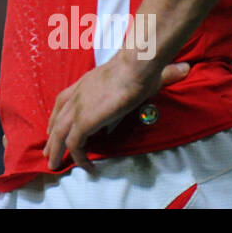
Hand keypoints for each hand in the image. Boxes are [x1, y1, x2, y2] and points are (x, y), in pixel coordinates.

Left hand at [44, 55, 189, 169]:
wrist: (136, 66)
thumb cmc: (140, 67)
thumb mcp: (141, 72)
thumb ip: (158, 74)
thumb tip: (183, 69)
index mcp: (84, 83)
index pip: (62, 100)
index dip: (56, 116)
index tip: (54, 127)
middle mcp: (77, 95)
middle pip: (56, 119)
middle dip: (50, 137)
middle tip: (49, 152)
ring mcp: (78, 108)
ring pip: (59, 135)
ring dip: (56, 150)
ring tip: (55, 164)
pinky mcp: (85, 121)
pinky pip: (75, 145)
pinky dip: (79, 157)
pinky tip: (88, 166)